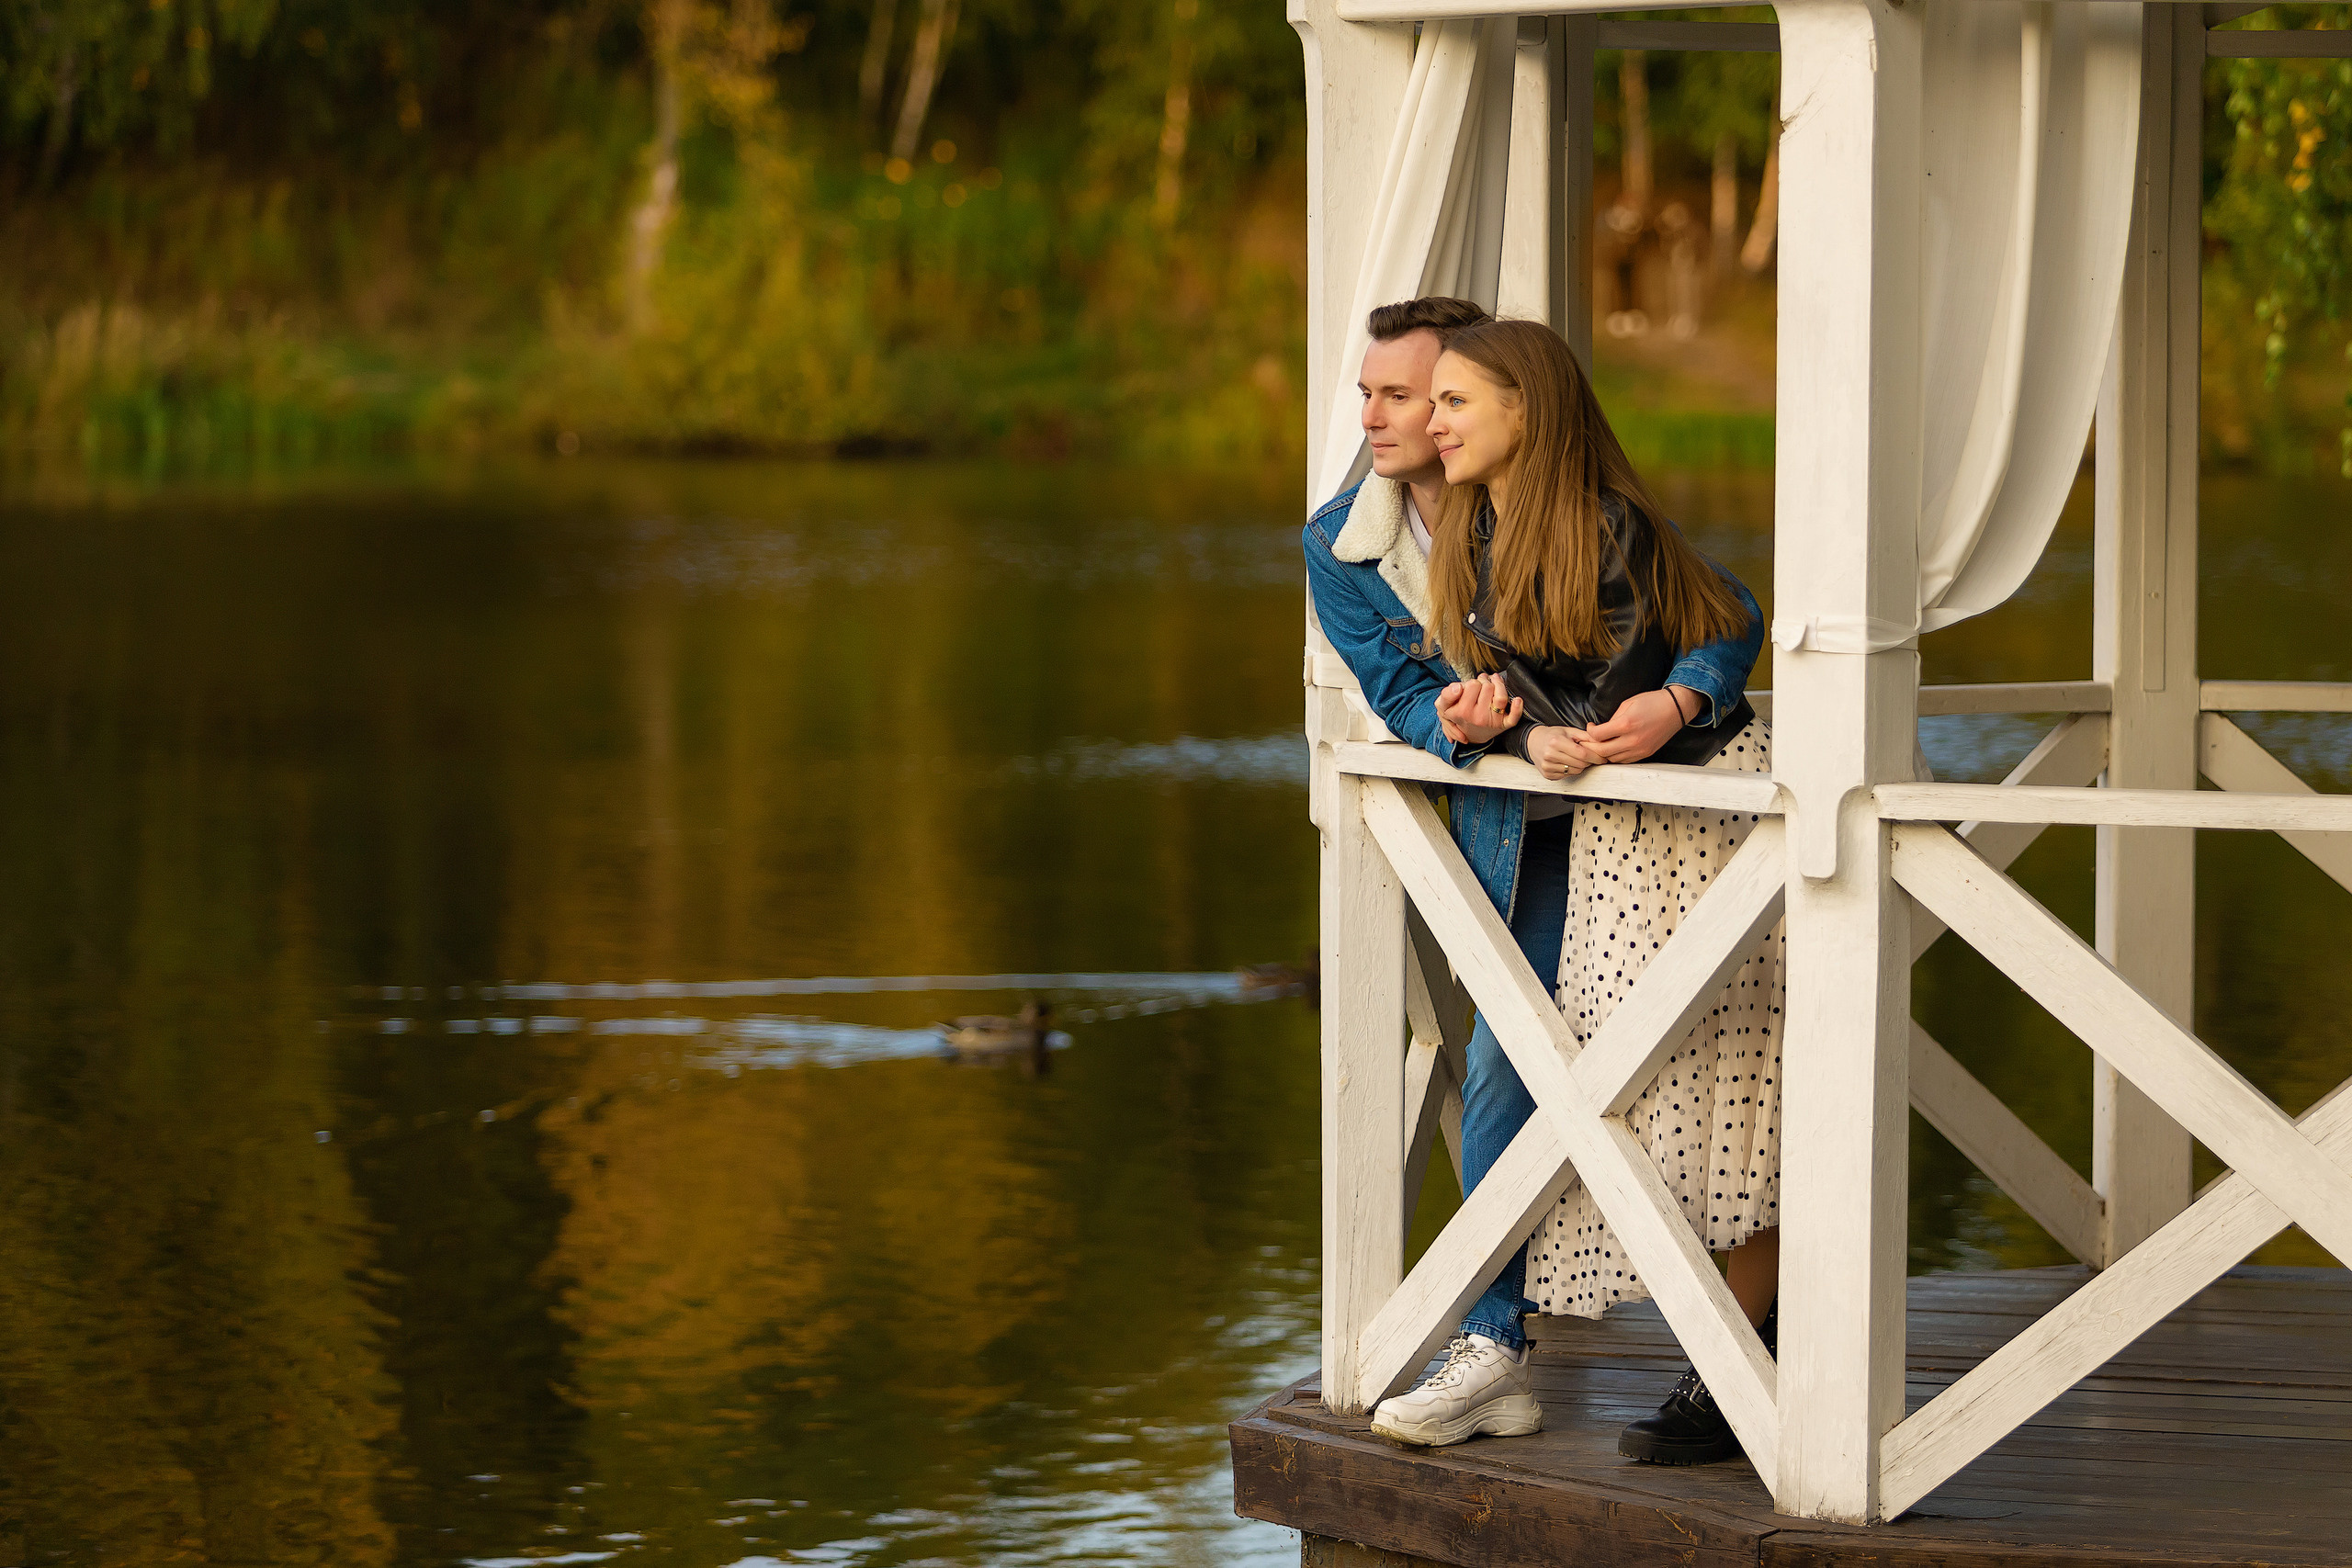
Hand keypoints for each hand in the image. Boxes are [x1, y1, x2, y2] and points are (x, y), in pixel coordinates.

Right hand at [1435, 673, 1523, 744]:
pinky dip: (1517, 708)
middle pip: (1487, 687)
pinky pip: (1514, 717)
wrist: (1470, 733)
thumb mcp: (1444, 707)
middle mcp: (1477, 717)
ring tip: (1494, 684)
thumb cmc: (1458, 715)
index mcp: (1462, 712)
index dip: (1472, 683)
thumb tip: (1458, 687)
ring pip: (1501, 696)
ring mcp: (1491, 722)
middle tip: (1481, 687)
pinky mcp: (1503, 725)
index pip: (1472, 685)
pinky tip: (1517, 700)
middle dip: (1485, 683)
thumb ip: (1446, 695)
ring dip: (1499, 685)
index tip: (1470, 688)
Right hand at [1525, 725, 1607, 780]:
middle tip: (1588, 756)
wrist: (1533, 742)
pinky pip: (1567, 775)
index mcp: (1556, 742)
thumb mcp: (1569, 731)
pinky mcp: (1547, 774)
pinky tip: (1566, 762)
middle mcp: (1550, 755)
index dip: (1596, 757)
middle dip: (1588, 761)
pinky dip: (1571, 770)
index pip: (1582, 754)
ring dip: (1580, 766)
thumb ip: (1586, 736)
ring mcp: (1548, 766)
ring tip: (1574, 757)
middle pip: (1580, 764)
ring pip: (1575, 771)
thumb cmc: (1552, 735)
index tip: (1602, 758)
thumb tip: (1602, 743)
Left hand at [1576, 686, 1699, 765]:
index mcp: (1626, 724)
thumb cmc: (1652, 702)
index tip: (1591, 727)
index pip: (1598, 736)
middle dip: (1592, 746)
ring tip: (1601, 744)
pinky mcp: (1645, 754)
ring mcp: (1639, 749)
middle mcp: (1632, 740)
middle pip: (1602, 751)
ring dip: (1604, 753)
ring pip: (1612, 759)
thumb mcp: (1628, 704)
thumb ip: (1613, 718)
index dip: (1590, 732)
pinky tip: (1614, 748)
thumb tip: (1602, 729)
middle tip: (1590, 739)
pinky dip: (1616, 756)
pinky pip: (1625, 761)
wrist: (1675, 709)